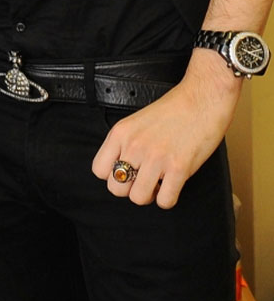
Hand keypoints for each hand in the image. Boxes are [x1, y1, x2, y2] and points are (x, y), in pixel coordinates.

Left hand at [92, 49, 241, 208]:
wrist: (202, 98)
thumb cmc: (173, 109)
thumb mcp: (137, 121)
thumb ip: (125, 143)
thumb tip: (120, 169)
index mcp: (121, 133)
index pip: (98, 170)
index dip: (112, 176)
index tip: (126, 172)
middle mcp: (134, 145)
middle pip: (116, 188)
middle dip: (130, 189)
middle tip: (144, 179)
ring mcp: (156, 157)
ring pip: (138, 198)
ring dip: (150, 195)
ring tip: (159, 182)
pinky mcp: (179, 168)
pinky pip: (165, 201)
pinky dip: (168, 198)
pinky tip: (172, 184)